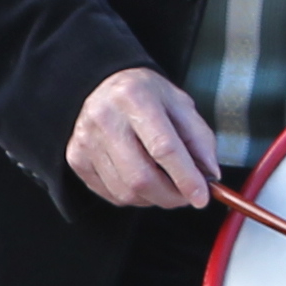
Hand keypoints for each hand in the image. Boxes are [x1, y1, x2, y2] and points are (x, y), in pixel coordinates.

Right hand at [66, 63, 215, 211]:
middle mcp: (105, 118)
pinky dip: (134, 197)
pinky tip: (141, 180)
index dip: (186, 178)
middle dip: (171, 196)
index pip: (163, 147)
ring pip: (126, 192)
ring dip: (154, 198)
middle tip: (186, 196)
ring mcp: (86, 141)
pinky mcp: (77, 159)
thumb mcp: (179, 104)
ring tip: (164, 184)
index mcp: (135, 97)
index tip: (202, 196)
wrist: (102, 86)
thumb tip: (209, 175)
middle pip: (141, 177)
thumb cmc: (144, 95)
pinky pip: (112, 195)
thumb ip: (199, 138)